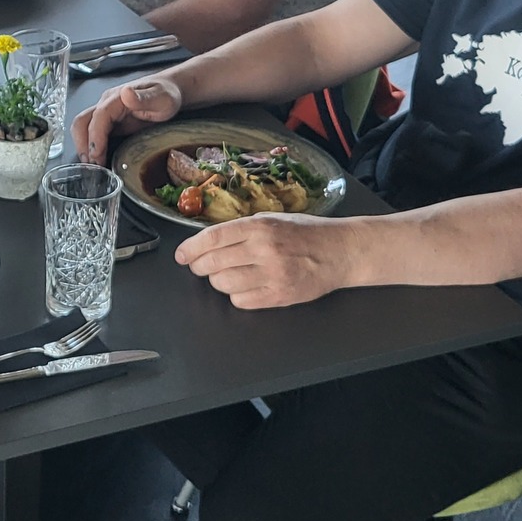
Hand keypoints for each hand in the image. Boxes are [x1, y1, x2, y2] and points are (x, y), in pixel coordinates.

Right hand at [73, 76, 183, 163]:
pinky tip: (98, 160)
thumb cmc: (166, 94)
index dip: (95, 136)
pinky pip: (93, 134)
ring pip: (83, 128)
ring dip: (84, 147)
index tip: (96, 154)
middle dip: (83, 144)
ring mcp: (106, 114)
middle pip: (82, 122)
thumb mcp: (161, 97)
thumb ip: (144, 98)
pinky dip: (91, 148)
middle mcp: (107, 104)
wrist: (170, 91)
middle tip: (92, 165)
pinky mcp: (109, 123)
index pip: (99, 116)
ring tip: (93, 166)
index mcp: (117, 98)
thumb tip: (126, 93)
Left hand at [175, 213, 351, 308]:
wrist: (341, 252)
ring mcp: (272, 275)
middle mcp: (264, 250)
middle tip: (200, 266)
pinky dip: (236, 296)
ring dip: (217, 281)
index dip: (190, 248)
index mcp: (259, 226)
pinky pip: (241, 301)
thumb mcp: (273, 219)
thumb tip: (208, 240)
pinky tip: (244, 287)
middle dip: (199, 266)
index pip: (212, 238)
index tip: (181, 255)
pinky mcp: (280, 296)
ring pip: (223, 284)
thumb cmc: (306, 233)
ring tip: (226, 275)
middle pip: (212, 264)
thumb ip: (242, 229)